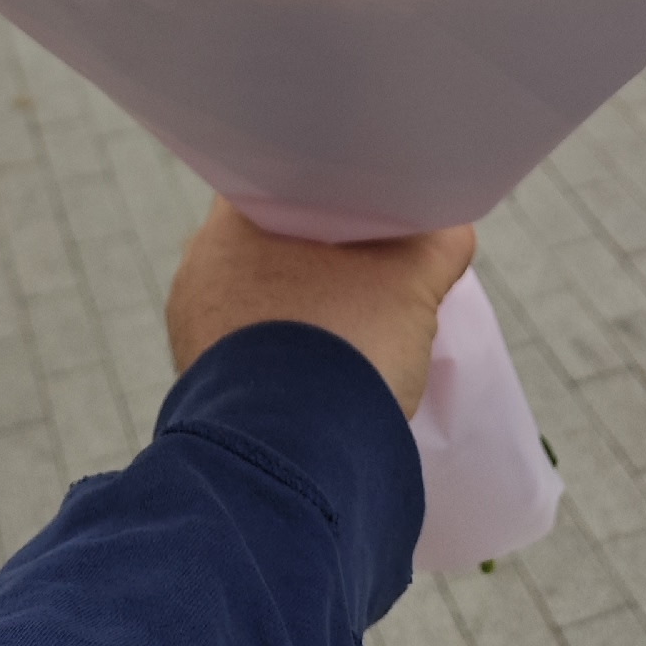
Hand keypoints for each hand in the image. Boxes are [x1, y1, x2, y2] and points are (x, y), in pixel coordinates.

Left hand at [167, 200, 475, 419]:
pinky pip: (249, 351)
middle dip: (316, 254)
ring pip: (258, 300)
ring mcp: (194, 333)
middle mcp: (197, 271)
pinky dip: (283, 352)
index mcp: (229, 226)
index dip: (326, 191)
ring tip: (350, 324)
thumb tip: (451, 232)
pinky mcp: (205, 389)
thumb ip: (435, 245)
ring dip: (299, 307)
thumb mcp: (410, 285)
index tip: (362, 206)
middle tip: (367, 266)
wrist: (295, 460)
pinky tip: (321, 367)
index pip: (279, 185)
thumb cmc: (346, 346)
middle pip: (270, 243)